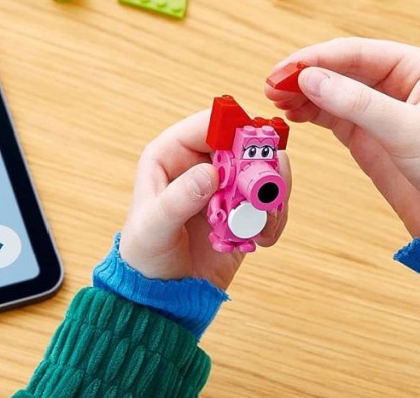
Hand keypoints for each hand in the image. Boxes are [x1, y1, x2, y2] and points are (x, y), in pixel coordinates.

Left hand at [119, 110, 291, 289]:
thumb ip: (178, 199)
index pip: (208, 124)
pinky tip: (261, 240)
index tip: (253, 146)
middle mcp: (202, 163)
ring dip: (271, 194)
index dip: (234, 127)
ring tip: (262, 224)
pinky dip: (274, 218)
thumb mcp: (153, 228)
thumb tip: (210, 172)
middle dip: (260, 166)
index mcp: (171, 154)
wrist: (163, 295)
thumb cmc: (145, 256)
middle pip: (246, 143)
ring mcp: (227, 186)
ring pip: (265, 170)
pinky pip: (271, 201)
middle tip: (264, 193)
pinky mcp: (245, 210)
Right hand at [266, 38, 419, 238]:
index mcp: (419, 69)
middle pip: (341, 68)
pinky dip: (312, 112)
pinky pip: (334, 116)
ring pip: (334, 91)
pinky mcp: (371, 138)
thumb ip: (357, 104)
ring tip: (274, 98)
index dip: (317, 58)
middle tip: (271, 84)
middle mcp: (400, 84)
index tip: (285, 69)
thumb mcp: (408, 131)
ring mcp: (383, 111)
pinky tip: (293, 113)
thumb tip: (309, 78)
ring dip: (304, 92)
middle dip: (306, 73)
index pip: (357, 52)